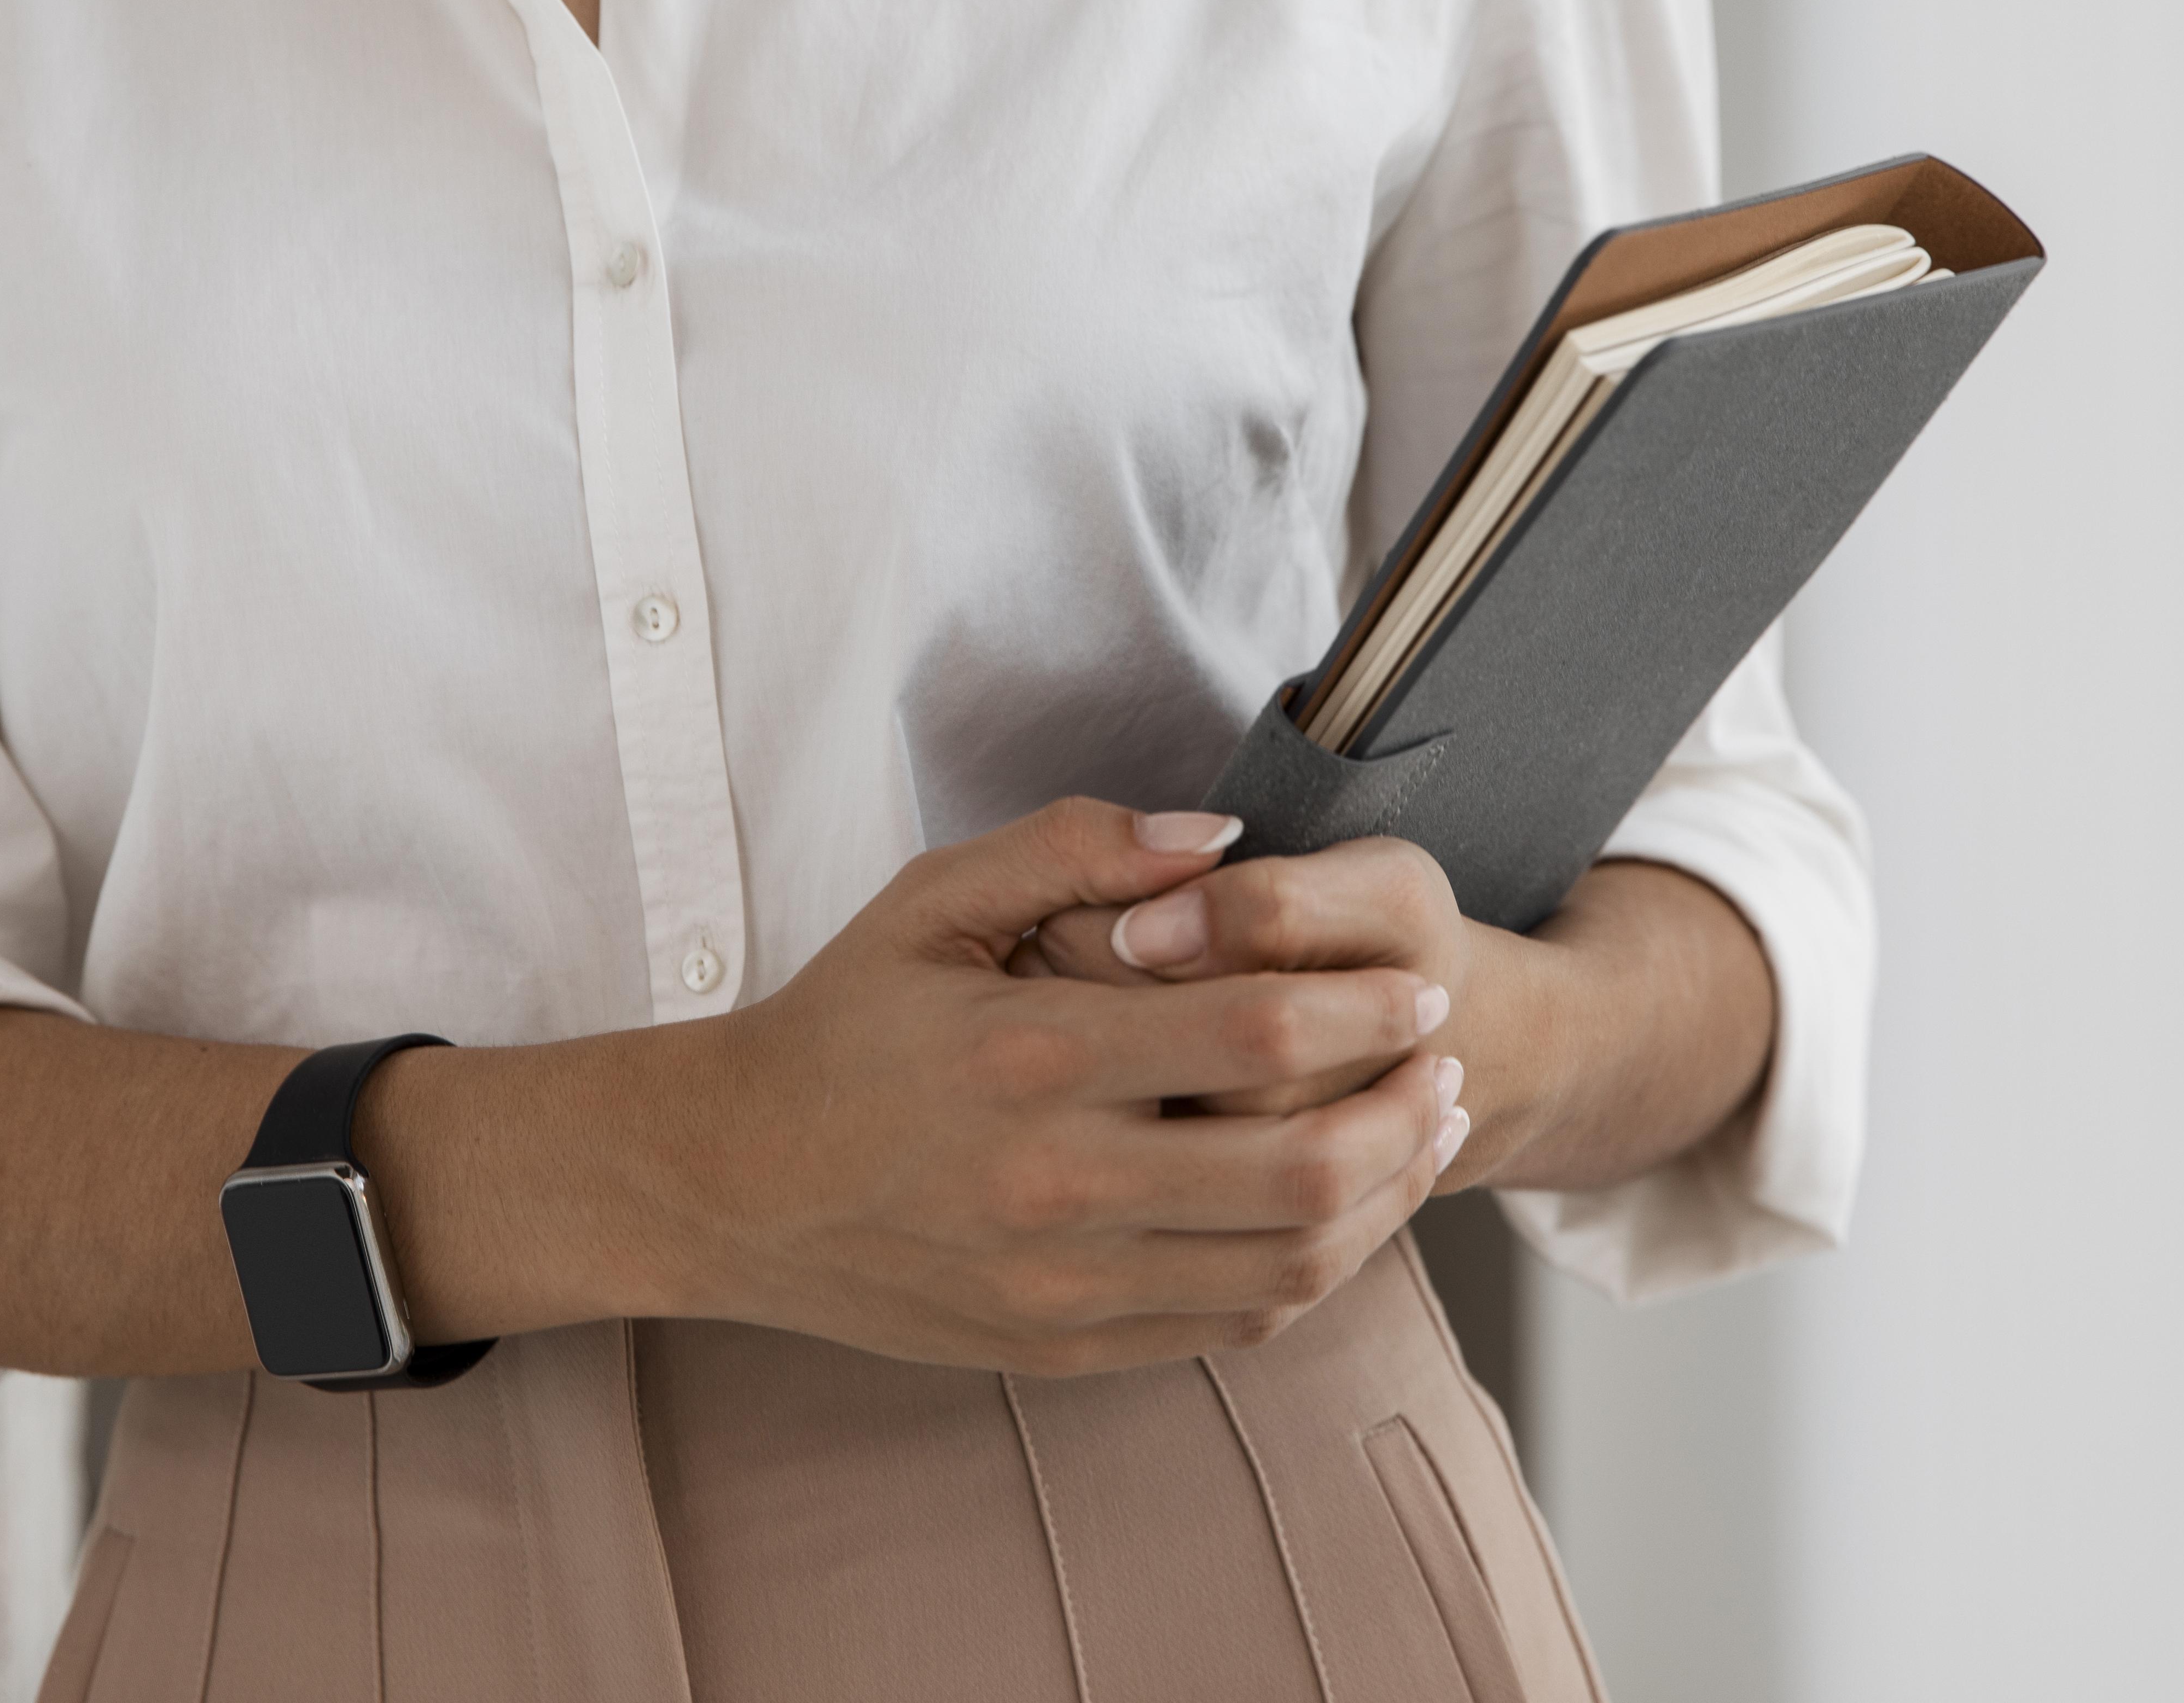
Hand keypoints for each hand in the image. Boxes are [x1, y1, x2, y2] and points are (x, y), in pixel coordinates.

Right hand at [631, 799, 1465, 1374]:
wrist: (735, 1184)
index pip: (1258, 1035)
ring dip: (1384, 1199)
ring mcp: (1063, 1282)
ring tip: (1419, 1136)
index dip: (1367, 1011)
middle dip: (1407, 1110)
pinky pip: (1232, 1323)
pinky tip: (1341, 1213)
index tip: (1420, 988)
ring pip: (1289, 1262)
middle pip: (1302, 1166)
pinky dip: (1313, 1271)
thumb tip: (1221, 838)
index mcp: (1032, 1055)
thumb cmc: (841, 1025)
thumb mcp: (932, 900)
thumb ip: (1076, 844)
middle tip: (1448, 1064)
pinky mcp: (1063, 1345)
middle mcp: (1056, 1181)